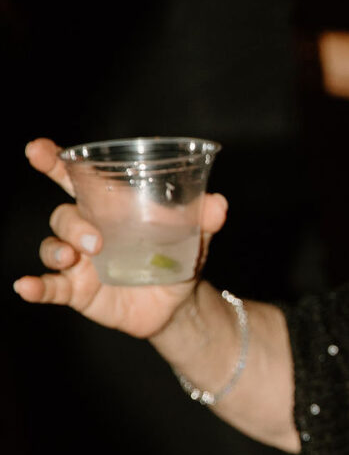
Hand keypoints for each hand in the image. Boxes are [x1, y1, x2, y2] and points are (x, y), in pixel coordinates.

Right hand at [11, 137, 227, 340]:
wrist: (179, 304)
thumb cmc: (178, 257)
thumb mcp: (195, 236)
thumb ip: (203, 219)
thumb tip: (218, 205)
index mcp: (111, 207)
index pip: (75, 178)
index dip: (53, 161)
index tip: (37, 150)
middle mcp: (88, 229)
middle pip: (63, 214)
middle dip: (71, 222)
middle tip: (96, 240)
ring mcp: (79, 260)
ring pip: (52, 245)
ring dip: (57, 248)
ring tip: (73, 257)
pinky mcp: (77, 290)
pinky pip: (49, 286)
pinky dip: (35, 286)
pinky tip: (25, 287)